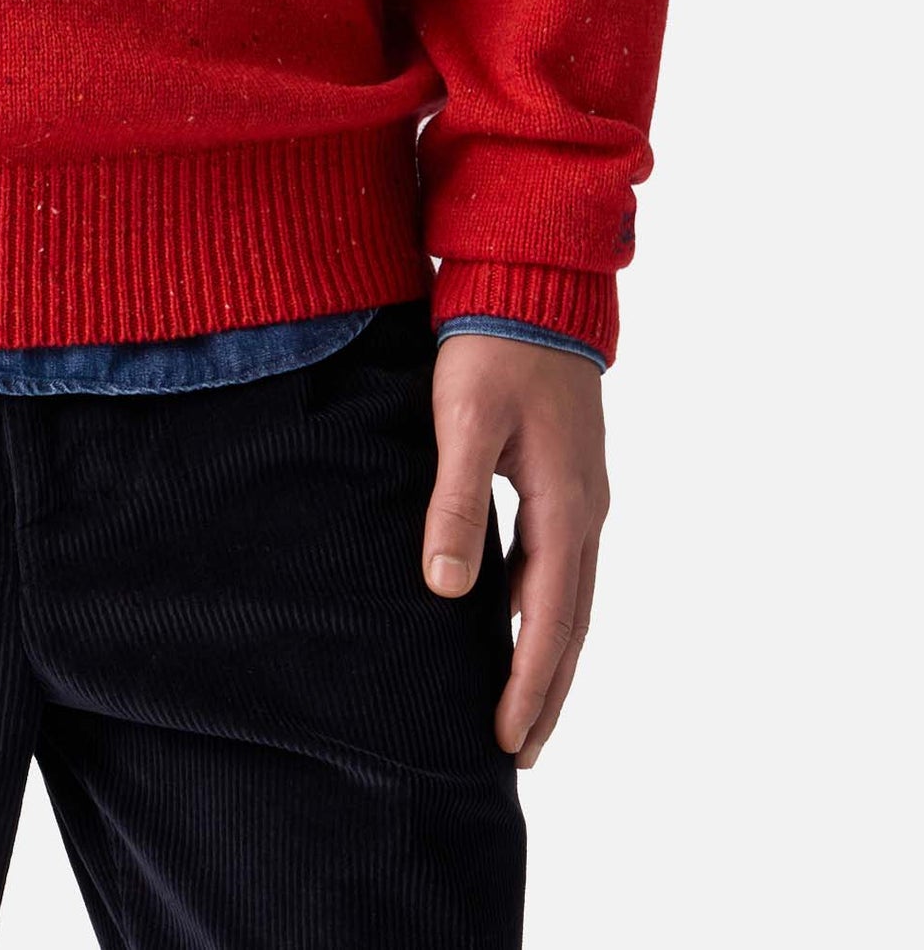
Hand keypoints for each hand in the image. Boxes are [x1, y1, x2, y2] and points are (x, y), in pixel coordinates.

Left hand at [422, 334, 607, 766]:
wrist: (533, 281)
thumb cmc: (493, 347)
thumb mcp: (464, 421)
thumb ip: (456, 504)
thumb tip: (448, 592)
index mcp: (565, 507)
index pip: (549, 622)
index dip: (529, 686)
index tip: (508, 743)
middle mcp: (586, 510)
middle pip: (570, 623)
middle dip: (546, 690)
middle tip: (519, 752)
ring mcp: (581, 492)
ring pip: (568, 595)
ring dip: (547, 653)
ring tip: (520, 706)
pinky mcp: (566, 474)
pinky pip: (559, 562)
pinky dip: (542, 606)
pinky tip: (510, 616)